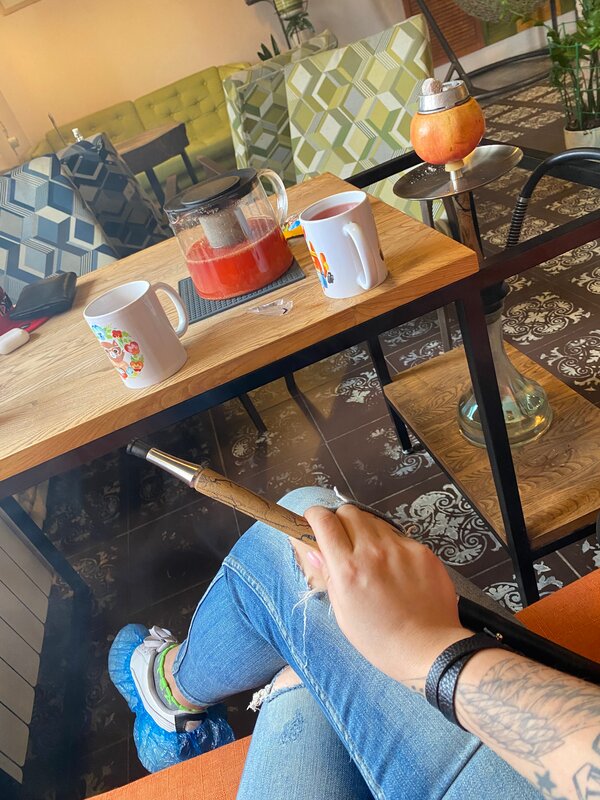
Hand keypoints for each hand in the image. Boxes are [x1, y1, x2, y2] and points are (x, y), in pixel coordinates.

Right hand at [303, 504, 469, 684]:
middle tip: (343, 540)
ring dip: (366, 531)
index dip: (314, 516)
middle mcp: (373, 552)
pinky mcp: (422, 551)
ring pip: (374, 520)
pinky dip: (391, 545)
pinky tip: (396, 569)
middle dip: (340, 520)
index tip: (313, 521)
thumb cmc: (380, 639)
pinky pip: (398, 536)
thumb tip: (315, 551)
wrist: (429, 649)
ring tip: (372, 557)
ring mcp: (400, 549)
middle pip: (349, 511)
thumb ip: (328, 576)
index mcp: (348, 569)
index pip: (324, 521)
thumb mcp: (343, 613)